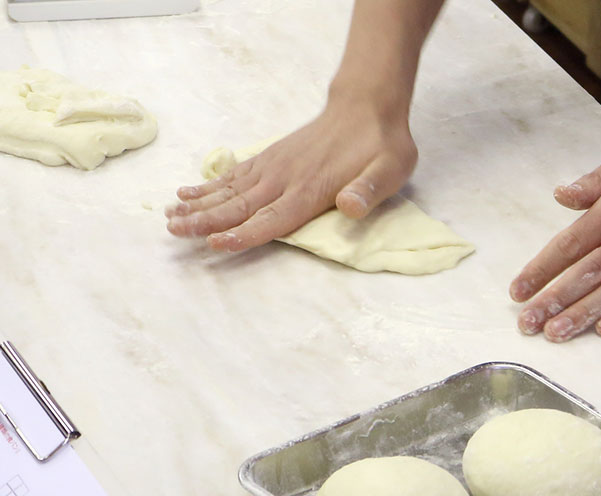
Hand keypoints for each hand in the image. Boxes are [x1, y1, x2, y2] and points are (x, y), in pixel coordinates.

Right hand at [165, 95, 417, 250]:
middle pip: (239, 205)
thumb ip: (369, 190)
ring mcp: (274, 166)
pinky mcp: (271, 157)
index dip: (243, 234)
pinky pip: (234, 173)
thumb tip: (351, 206)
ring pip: (229, 190)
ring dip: (199, 203)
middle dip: (205, 221)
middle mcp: (284, 179)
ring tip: (170, 214)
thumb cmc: (382, 145)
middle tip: (172, 231)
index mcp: (310, 190)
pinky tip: (190, 190)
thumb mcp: (390, 170)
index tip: (213, 244)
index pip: (271, 219)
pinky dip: (210, 183)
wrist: (367, 105)